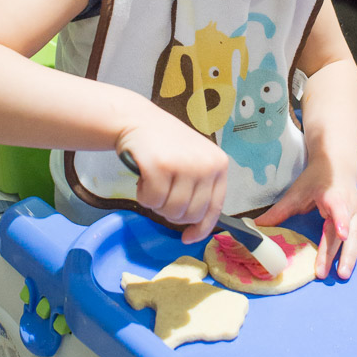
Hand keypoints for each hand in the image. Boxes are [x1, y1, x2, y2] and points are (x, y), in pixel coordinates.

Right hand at [116, 103, 227, 244]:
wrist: (138, 119)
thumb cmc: (165, 144)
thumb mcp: (193, 161)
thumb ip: (200, 188)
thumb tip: (198, 228)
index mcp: (219, 164)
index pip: (215, 207)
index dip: (201, 228)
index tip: (187, 237)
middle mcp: (206, 164)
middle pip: (191, 214)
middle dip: (172, 212)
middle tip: (161, 194)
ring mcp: (185, 165)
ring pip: (171, 211)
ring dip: (156, 204)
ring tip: (152, 182)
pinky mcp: (161, 166)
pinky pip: (151, 201)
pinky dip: (142, 196)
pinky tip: (143, 178)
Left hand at [255, 160, 356, 278]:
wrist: (336, 165)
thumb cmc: (315, 179)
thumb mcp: (296, 192)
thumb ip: (279, 211)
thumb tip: (257, 227)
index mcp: (332, 195)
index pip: (336, 209)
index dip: (339, 221)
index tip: (340, 233)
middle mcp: (348, 205)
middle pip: (344, 231)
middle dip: (336, 252)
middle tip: (326, 272)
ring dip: (353, 254)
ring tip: (345, 273)